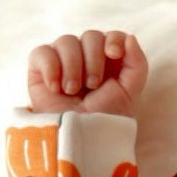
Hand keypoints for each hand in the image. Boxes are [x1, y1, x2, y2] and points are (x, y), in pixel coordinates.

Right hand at [26, 30, 147, 115]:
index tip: (114, 54)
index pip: (111, 36)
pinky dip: (50, 68)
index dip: (113, 39)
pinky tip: (56, 88)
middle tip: (92, 86)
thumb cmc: (104, 120)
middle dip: (94, 60)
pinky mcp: (39, 70)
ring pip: (66, 41)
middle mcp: (85, 59)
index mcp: (108, 64)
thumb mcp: (129, 94)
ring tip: (72, 91)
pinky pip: (42, 52)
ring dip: (73, 66)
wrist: (78, 140)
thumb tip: (130, 37)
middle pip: (90, 36)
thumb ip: (137, 64)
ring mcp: (61, 62)